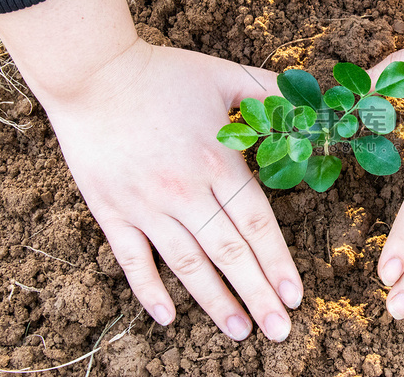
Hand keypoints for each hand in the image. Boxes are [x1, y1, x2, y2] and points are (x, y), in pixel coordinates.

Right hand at [0, 0, 301, 340]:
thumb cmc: (162, 74)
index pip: (256, 223)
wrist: (93, 72)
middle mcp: (184, 192)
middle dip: (258, 293)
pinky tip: (167, 318)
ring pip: (187, 264)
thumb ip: (270, 92)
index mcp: (216, 162)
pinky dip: (148, 289)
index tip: (296, 295)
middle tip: (280, 330)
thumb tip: (310, 100)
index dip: (277, 261)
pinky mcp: (112, 210)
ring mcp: (146, 205)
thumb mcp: (224, 75)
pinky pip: (131, 259)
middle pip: (229, 252)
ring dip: (215, 301)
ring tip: (240, 331)